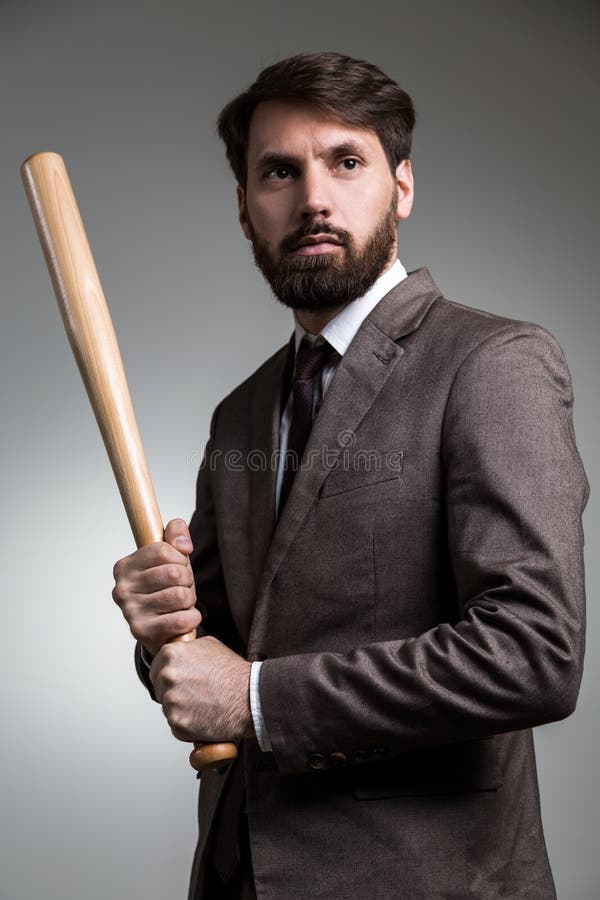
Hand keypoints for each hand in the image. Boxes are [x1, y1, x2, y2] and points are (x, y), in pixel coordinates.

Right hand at [112, 518, 201, 656]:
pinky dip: (192, 617)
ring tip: (181, 604)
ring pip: (180, 596)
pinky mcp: (142, 632)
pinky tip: (185, 617)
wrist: (161, 630)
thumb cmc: (166, 589)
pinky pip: (181, 620)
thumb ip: (176, 535)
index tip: (178, 567)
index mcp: (125, 567)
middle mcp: (122, 589)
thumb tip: (183, 544)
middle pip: (174, 573)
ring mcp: (130, 612)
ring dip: (190, 600)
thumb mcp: (172, 558)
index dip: (180, 558)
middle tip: (182, 588)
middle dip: (187, 580)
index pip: (163, 551)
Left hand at [149, 636, 253, 742]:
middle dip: (174, 692)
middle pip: (160, 688)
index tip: (181, 680)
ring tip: (202, 705)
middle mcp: (167, 675)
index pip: (157, 667)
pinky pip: (175, 726)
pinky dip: (187, 725)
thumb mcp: (209, 645)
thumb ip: (187, 648)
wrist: (251, 697)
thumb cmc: (233, 672)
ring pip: (167, 707)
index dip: (170, 675)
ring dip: (180, 709)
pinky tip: (203, 717)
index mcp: (171, 654)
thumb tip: (180, 651)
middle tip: (194, 694)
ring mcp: (171, 700)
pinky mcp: (177, 722)